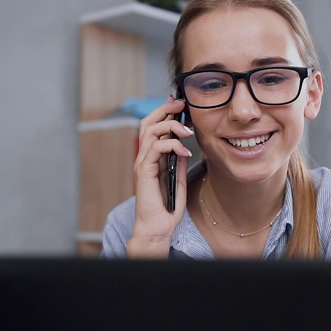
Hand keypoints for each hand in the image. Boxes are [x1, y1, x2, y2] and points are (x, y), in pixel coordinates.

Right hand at [126, 97, 193, 257]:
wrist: (158, 226)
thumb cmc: (167, 206)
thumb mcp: (178, 179)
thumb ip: (178, 162)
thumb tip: (185, 146)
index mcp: (152, 157)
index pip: (154, 127)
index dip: (165, 112)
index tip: (180, 103)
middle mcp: (144, 157)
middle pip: (149, 122)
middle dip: (165, 110)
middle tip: (182, 104)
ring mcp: (142, 163)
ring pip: (150, 131)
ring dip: (170, 125)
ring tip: (187, 130)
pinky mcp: (144, 171)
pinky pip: (155, 149)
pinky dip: (171, 145)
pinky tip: (184, 151)